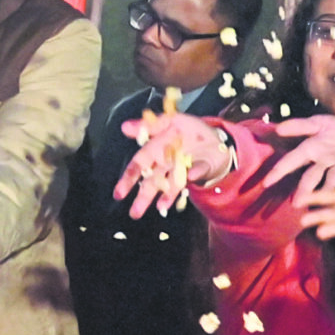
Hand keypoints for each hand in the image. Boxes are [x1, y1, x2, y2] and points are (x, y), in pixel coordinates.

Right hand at [113, 112, 232, 216]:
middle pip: (153, 181)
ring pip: (172, 184)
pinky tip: (190, 177)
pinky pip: (197, 171)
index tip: (119, 194)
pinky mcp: (201, 167)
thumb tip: (125, 127)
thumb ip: (148, 125)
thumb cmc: (188, 130)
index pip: (139, 165)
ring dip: (166, 196)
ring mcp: (184, 168)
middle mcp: (168, 163)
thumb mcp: (168, 121)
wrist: (215, 138)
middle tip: (135, 213)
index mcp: (157, 150)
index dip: (128, 179)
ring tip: (160, 209)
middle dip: (144, 197)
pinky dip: (194, 173)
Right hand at [256, 115, 334, 194]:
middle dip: (304, 189)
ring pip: (333, 178)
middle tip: (296, 204)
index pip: (292, 161)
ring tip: (325, 199)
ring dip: (329, 188)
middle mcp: (325, 162)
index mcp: (311, 151)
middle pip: (311, 176)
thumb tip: (278, 129)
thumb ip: (299, 126)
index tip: (266, 183)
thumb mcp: (317, 123)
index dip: (279, 171)